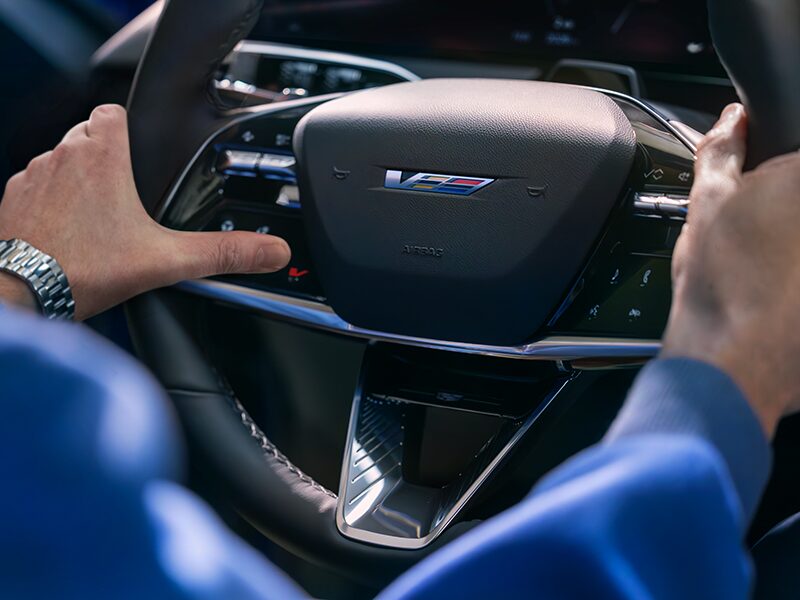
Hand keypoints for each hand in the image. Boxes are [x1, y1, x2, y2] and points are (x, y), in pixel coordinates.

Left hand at [0, 104, 289, 319]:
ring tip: (102, 220)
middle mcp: (61, 157)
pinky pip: (37, 187)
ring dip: (80, 180)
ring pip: (62, 160)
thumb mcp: (167, 262)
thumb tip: (271, 251)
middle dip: (110, 158)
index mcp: (102, 157)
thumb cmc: (83, 270)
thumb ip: (223, 254)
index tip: (145, 153)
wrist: (18, 295)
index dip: (131, 126)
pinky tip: (70, 235)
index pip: (114, 110)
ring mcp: (32, 178)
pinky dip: (53, 203)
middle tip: (131, 197)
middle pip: (89, 134)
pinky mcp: (13, 201)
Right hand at [662, 103, 799, 436]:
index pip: (793, 164)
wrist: (731, 358)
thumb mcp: (708, 200)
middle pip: (797, 203)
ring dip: (787, 245)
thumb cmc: (721, 284)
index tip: (763, 197)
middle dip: (787, 213)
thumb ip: (722, 148)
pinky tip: (779, 290)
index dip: (779, 175)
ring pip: (798, 241)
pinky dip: (791, 278)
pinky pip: (799, 275)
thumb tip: (731, 119)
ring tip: (768, 268)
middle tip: (761, 237)